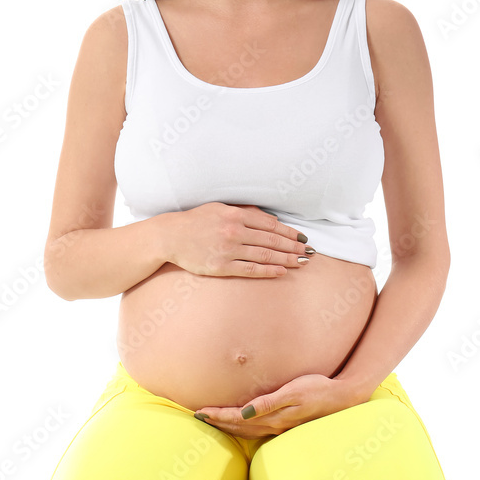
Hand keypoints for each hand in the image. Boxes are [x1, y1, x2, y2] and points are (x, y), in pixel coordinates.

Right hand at [165, 202, 311, 277]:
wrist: (171, 236)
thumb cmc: (196, 221)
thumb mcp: (220, 208)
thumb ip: (244, 212)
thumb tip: (270, 219)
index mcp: (235, 215)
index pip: (270, 224)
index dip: (289, 232)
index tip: (301, 237)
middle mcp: (234, 231)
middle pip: (272, 240)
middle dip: (293, 246)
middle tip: (308, 252)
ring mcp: (228, 250)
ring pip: (265, 255)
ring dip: (286, 259)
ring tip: (301, 262)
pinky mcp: (222, 266)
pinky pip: (250, 269)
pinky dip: (268, 270)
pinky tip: (282, 271)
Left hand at [192, 373, 366, 439]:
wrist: (343, 397)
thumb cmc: (318, 389)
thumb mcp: (294, 392)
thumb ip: (269, 403)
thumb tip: (245, 412)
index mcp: (273, 418)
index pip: (238, 419)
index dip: (218, 416)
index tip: (200, 411)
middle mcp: (274, 426)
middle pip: (238, 428)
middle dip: (218, 423)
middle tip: (198, 417)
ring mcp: (280, 427)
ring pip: (246, 431)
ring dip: (228, 427)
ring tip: (213, 422)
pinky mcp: (286, 423)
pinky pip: (257, 429)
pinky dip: (242, 428)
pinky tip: (240, 425)